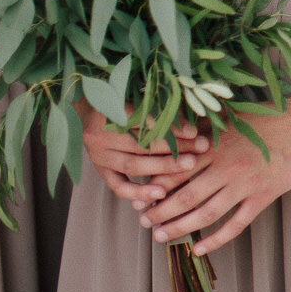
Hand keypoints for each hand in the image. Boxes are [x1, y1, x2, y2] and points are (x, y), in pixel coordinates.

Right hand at [78, 102, 209, 207]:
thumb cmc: (123, 99)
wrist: (89, 110)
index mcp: (110, 112)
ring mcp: (99, 156)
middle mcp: (101, 135)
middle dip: (175, 147)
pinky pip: (119, 186)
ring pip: (133, 165)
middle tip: (201, 147)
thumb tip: (192, 119)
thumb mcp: (137, 97)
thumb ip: (159, 107)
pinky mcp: (101, 170)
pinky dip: (139, 192)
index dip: (170, 127)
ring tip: (190, 166)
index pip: (144, 121)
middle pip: (142, 144)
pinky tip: (161, 194)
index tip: (194, 131)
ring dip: (164, 167)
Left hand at [137, 107, 290, 255]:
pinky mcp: (263, 196)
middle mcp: (227, 166)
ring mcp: (245, 184)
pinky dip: (215, 240)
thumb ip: (205, 125)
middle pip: (184, 196)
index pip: (176, 170)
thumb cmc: (271, 116)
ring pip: (205, 213)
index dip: (153, 187)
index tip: (138, 197)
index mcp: (216, 145)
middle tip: (144, 222)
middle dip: (159, 212)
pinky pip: (235, 224)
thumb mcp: (234, 115)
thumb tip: (175, 130)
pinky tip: (199, 249)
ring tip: (162, 237)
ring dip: (179, 228)